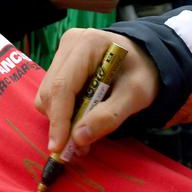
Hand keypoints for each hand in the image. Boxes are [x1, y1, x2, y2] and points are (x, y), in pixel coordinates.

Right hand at [35, 29, 158, 156]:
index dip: (59, 119)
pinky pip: (51, 95)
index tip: (59, 147)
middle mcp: (70, 43)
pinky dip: (63, 112)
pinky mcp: (60, 63)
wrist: (145, 58)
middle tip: (79, 147)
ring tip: (85, 131)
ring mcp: (62, 52)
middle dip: (61, 123)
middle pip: (50, 92)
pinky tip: (81, 115)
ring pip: (47, 96)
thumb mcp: (136, 95)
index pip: (62, 86)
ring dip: (61, 120)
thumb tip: (78, 138)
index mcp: (88, 44)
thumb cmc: (143, 72)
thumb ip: (110, 116)